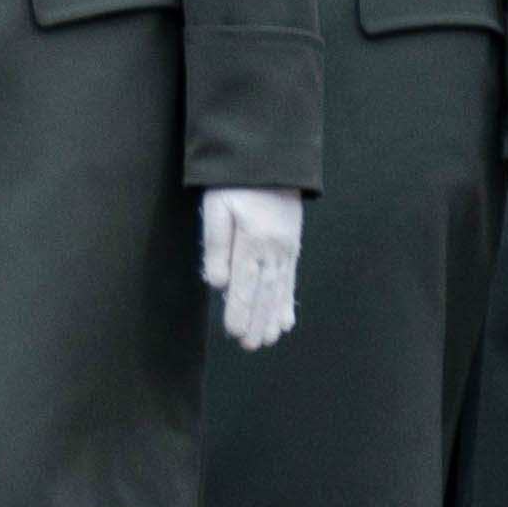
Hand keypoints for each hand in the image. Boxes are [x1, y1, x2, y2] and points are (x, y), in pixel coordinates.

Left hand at [201, 186, 303, 350]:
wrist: (270, 160)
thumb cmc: (234, 184)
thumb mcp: (216, 207)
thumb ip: (216, 245)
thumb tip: (218, 284)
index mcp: (253, 240)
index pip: (245, 283)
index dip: (240, 310)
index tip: (235, 333)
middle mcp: (274, 248)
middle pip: (265, 292)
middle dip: (257, 321)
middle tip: (250, 346)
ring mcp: (286, 248)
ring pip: (279, 289)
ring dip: (273, 316)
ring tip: (268, 340)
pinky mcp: (291, 246)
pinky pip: (290, 279)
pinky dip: (287, 301)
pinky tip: (285, 321)